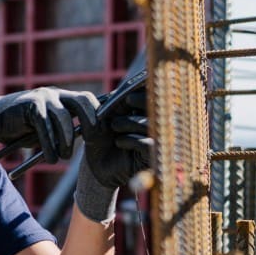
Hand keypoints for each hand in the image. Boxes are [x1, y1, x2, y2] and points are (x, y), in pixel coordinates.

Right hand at [0, 88, 98, 162]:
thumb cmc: (26, 128)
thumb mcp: (51, 127)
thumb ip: (69, 128)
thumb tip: (93, 138)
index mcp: (64, 97)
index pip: (89, 100)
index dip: (99, 114)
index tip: (103, 133)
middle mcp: (56, 94)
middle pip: (82, 101)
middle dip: (90, 122)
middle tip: (91, 141)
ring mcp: (43, 97)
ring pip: (64, 117)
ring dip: (66, 140)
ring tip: (64, 157)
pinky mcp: (30, 105)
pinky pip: (45, 126)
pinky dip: (48, 144)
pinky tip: (50, 157)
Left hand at [74, 89, 152, 222]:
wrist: (96, 165)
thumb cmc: (101, 139)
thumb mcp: (104, 116)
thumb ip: (116, 102)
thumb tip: (129, 89)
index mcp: (146, 113)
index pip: (155, 97)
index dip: (147, 91)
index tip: (130, 90)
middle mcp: (155, 126)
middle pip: (159, 107)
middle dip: (141, 101)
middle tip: (127, 100)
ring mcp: (156, 142)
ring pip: (150, 124)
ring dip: (130, 122)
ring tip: (114, 126)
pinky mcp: (152, 158)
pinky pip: (148, 143)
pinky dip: (132, 140)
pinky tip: (120, 142)